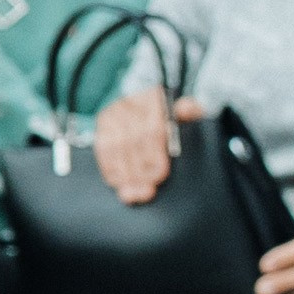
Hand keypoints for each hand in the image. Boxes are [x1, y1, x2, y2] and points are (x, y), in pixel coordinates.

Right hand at [94, 86, 204, 205]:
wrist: (152, 104)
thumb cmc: (174, 115)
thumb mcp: (188, 112)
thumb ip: (191, 112)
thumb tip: (187, 109)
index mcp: (156, 99)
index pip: (152, 132)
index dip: (154, 157)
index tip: (159, 176)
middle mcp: (132, 103)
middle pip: (132, 142)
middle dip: (139, 171)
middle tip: (146, 192)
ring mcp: (115, 112)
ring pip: (115, 148)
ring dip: (124, 174)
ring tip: (134, 193)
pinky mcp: (104, 121)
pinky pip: (102, 149)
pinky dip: (110, 169)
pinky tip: (120, 183)